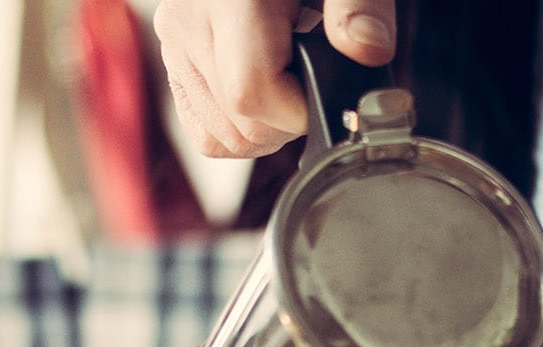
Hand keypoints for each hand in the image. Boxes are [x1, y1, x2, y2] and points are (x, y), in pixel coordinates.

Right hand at [153, 0, 396, 157]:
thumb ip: (361, 4)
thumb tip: (368, 49)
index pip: (252, 92)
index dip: (301, 111)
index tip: (329, 90)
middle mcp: (191, 22)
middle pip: (240, 123)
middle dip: (289, 122)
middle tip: (313, 80)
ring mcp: (176, 45)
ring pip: (223, 137)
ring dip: (268, 130)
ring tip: (291, 84)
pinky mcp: (174, 62)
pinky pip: (204, 132)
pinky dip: (241, 132)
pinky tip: (265, 98)